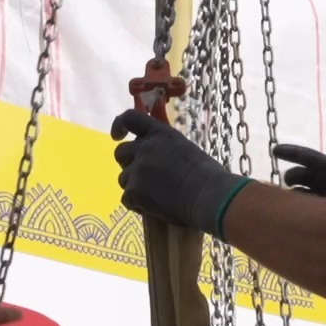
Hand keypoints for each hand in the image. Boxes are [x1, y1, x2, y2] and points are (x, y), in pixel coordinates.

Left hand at [111, 110, 248, 237]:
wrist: (208, 195)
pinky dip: (137, 204)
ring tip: (155, 195)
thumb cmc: (208, 174)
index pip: (130, 118)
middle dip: (129, 164)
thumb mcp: (186, 148)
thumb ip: (167, 146)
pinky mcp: (135, 191)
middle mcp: (145, 148)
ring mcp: (138, 170)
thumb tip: (159, 150)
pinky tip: (153, 207)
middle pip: (121, 153)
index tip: (116, 136)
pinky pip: (126, 198)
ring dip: (135, 186)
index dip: (119, 125)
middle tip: (144, 176)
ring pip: (124, 178)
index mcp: (160, 133)